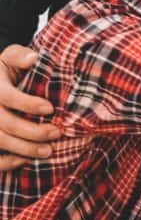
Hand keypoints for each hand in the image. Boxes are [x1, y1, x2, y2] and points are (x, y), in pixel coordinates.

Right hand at [0, 44, 58, 171]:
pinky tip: (23, 161)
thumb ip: (19, 56)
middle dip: (32, 131)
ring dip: (24, 149)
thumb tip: (33, 58)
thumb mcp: (9, 58)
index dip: (27, 103)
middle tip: (56, 133)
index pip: (6, 97)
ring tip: (48, 151)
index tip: (50, 108)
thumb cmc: (4, 71)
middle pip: (4, 123)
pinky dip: (4, 163)